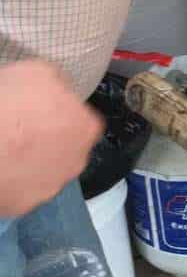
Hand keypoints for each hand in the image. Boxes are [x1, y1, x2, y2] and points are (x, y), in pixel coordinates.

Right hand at [0, 61, 103, 217]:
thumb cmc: (11, 101)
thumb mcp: (38, 71)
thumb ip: (57, 82)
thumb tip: (60, 91)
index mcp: (87, 128)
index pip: (81, 119)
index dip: (59, 113)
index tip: (38, 109)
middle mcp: (77, 161)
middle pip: (65, 149)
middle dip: (47, 141)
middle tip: (19, 129)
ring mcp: (51, 187)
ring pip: (44, 172)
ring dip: (29, 162)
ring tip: (6, 148)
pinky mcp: (24, 205)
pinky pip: (20, 190)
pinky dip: (11, 181)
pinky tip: (0, 166)